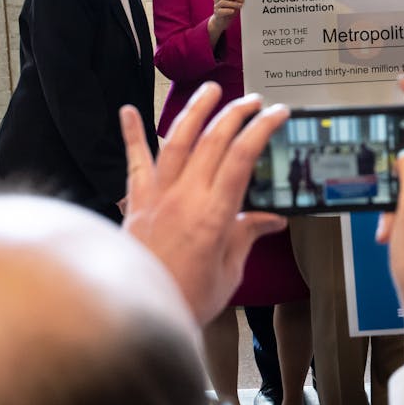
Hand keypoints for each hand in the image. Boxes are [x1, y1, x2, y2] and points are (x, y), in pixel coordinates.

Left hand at [119, 83, 286, 324]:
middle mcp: (184, 198)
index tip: (276, 113)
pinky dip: (130, 134)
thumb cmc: (186, 299)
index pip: (242, 157)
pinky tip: (127, 111)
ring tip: (209, 90)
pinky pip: (133, 161)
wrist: (139, 314)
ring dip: (195, 111)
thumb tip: (270, 220)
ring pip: (176, 140)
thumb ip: (246, 237)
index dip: (261, 129)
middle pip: (213, 140)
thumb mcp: (229, 271)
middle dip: (236, 113)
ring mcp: (157, 197)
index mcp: (214, 214)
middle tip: (252, 101)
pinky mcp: (136, 203)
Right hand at [211, 0, 244, 33]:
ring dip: (233, 3)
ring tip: (240, 5)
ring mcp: (216, 5)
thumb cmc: (230, 9)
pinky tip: (233, 11)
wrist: (222, 21)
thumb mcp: (235, 2)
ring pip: (223, 2)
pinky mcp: (217, 13)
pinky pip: (221, 11)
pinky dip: (228, 10)